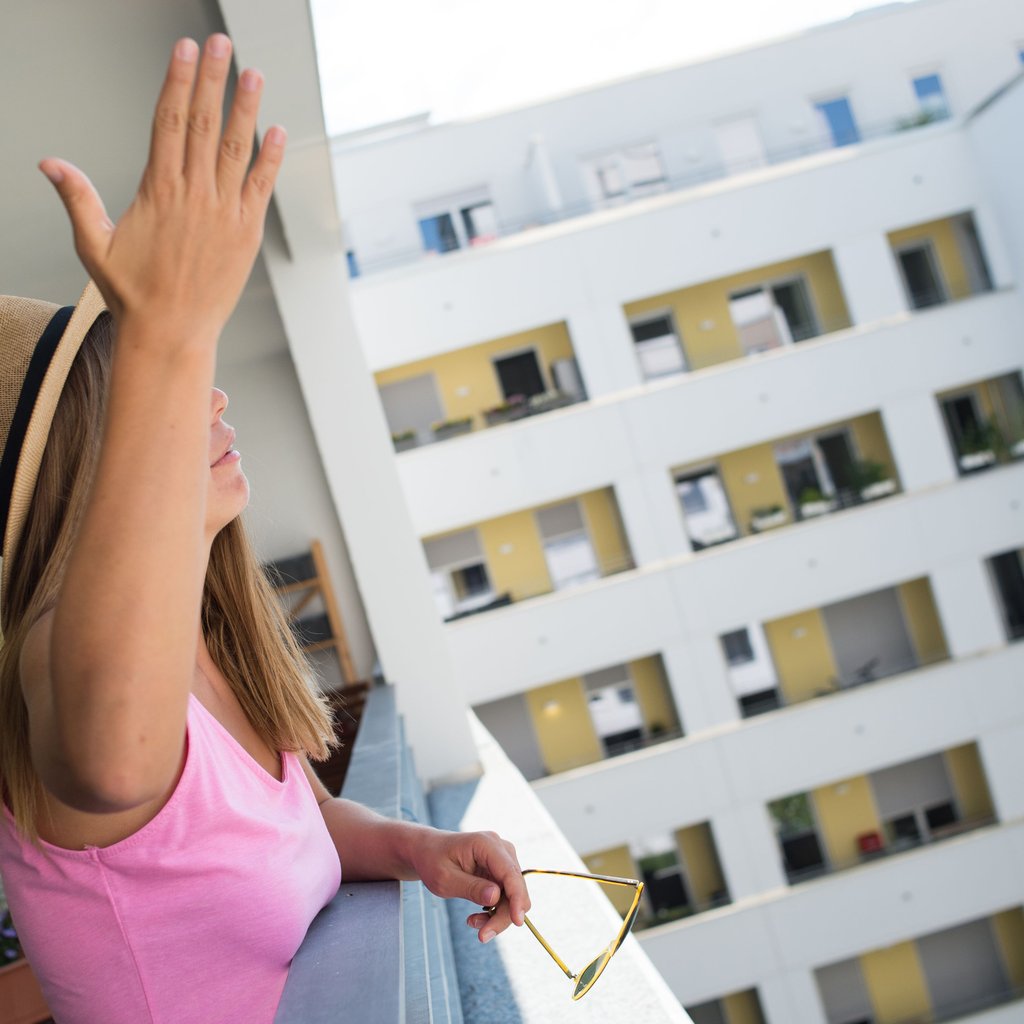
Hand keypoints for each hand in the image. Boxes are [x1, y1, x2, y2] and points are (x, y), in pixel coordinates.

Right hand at [39, 34, 283, 343]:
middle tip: (219, 43)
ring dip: (247, 108)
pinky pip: (261, 187)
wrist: (171, 332)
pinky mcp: (247, 233)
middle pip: (204, 124)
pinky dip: (271, 159)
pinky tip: (278, 131)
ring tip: (253, 73)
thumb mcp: (94, 243)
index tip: (183, 50)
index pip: (168, 121)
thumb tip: (48, 162)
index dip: (177, 81)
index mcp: (158, 190)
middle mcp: (193, 195)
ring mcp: (224, 212)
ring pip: (237, 149)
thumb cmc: (132, 292)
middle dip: (212, 79)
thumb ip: (77, 198)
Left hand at [412, 830, 530, 942]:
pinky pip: (507, 896)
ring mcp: (503, 859)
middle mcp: (501, 849)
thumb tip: (495, 897)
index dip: (517, 897)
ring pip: (513, 895)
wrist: (429, 852)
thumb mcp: (445, 878)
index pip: (510, 872)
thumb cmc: (433, 861)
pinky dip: (495, 910)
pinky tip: (476, 916)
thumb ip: (470, 888)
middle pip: (515, 887)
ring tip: (472, 922)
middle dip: (503, 914)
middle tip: (482, 935)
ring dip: (497, 915)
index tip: (518, 922)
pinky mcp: (501, 871)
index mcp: (486, 844)